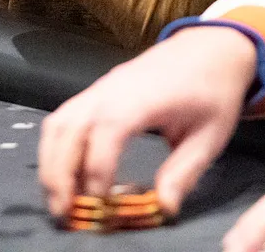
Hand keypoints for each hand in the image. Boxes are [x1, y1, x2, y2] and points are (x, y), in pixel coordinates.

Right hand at [39, 26, 257, 219]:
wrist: (210, 48)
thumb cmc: (213, 90)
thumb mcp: (211, 135)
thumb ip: (185, 172)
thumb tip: (164, 207)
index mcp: (142, 98)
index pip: (106, 134)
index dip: (97, 172)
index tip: (102, 207)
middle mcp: (111, 90)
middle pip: (68, 130)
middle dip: (59, 175)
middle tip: (64, 215)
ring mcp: (100, 88)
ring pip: (58, 123)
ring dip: (51, 163)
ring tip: (60, 200)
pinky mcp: (97, 91)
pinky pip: (63, 117)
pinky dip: (56, 148)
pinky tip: (65, 174)